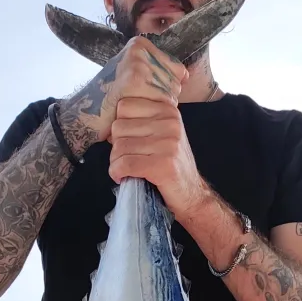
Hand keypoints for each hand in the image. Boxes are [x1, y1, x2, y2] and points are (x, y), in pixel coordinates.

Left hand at [108, 96, 206, 222]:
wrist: (191, 195)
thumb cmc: (171, 165)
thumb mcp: (162, 133)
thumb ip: (142, 120)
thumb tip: (110, 122)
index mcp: (167, 109)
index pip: (125, 105)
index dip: (120, 126)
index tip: (128, 140)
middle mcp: (169, 122)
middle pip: (119, 126)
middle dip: (116, 146)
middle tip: (127, 159)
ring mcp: (167, 143)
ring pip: (119, 146)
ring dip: (116, 162)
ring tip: (127, 170)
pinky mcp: (163, 164)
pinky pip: (125, 164)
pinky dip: (117, 173)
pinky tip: (122, 177)